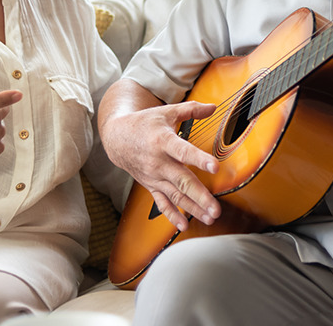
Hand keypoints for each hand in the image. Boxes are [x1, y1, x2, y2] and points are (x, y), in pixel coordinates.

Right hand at [99, 81, 219, 230]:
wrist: (117, 138)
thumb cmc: (144, 124)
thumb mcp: (167, 112)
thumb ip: (191, 110)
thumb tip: (213, 107)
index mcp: (163, 141)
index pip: (183, 151)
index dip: (199, 159)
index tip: (215, 167)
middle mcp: (158, 162)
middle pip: (182, 180)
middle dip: (200, 196)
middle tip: (216, 208)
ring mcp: (154, 176)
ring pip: (176, 195)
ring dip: (193, 208)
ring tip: (210, 218)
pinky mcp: (151, 185)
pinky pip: (162, 203)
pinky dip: (172, 215)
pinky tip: (184, 225)